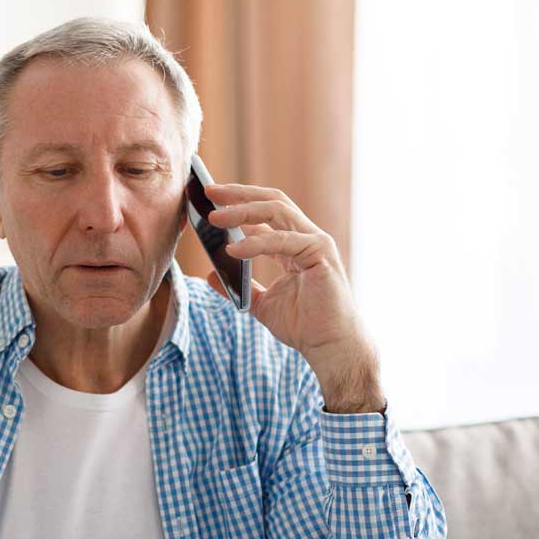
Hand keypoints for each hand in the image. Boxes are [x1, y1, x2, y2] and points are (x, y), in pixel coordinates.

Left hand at [204, 183, 383, 411]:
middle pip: (271, 202)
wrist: (329, 346)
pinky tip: (233, 249)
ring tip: (214, 217)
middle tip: (209, 191)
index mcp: (294, 244)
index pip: (265, 212)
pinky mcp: (321, 254)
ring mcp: (316, 242)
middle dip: (239, 194)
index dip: (238, 203)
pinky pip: (283, 241)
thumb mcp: (260, 304)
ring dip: (242, 211)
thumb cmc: (304, 326)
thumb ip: (239, 286)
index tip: (209, 200)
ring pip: (277, 211)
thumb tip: (210, 274)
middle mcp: (307, 237)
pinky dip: (256, 243)